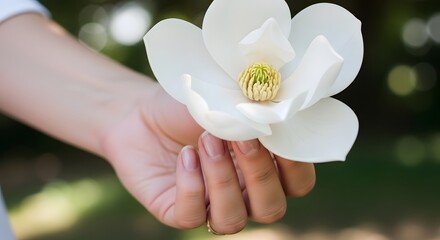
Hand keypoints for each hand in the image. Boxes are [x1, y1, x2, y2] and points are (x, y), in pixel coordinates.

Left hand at [101, 83, 315, 233]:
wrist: (141, 111)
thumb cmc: (190, 106)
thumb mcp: (225, 101)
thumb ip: (255, 112)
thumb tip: (279, 115)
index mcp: (264, 167)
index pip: (298, 184)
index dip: (295, 165)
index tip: (276, 131)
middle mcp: (243, 193)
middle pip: (271, 208)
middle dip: (258, 173)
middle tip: (236, 136)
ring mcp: (211, 206)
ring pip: (233, 220)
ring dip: (222, 179)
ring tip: (205, 141)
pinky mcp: (179, 211)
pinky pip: (193, 216)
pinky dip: (190, 185)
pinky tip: (185, 155)